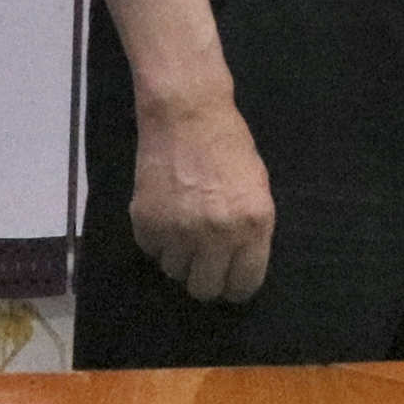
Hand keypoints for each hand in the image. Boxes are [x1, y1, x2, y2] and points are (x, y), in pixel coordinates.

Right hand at [123, 78, 276, 305]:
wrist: (187, 114)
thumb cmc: (230, 147)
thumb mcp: (257, 190)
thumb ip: (250, 232)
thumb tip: (237, 269)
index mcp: (253, 225)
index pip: (243, 285)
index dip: (235, 285)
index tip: (229, 277)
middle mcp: (217, 233)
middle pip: (204, 289)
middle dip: (205, 277)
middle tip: (203, 259)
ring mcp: (178, 229)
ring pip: (174, 272)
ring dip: (179, 256)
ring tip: (183, 226)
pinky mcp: (146, 222)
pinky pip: (151, 251)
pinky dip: (157, 240)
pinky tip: (165, 213)